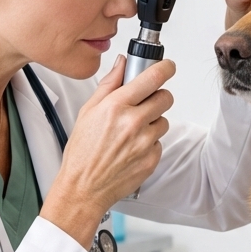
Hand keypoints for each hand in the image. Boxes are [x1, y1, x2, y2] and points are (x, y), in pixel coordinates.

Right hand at [40, 56, 173, 248]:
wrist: (84, 188)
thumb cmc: (82, 152)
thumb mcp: (88, 111)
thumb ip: (109, 84)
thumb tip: (122, 64)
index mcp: (116, 106)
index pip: (152, 78)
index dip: (165, 68)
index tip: (168, 67)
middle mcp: (133, 122)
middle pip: (165, 98)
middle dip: (157, 97)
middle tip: (144, 104)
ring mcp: (145, 142)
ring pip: (163, 121)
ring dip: (152, 123)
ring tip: (131, 133)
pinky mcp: (152, 159)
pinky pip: (159, 143)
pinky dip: (149, 143)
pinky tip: (131, 149)